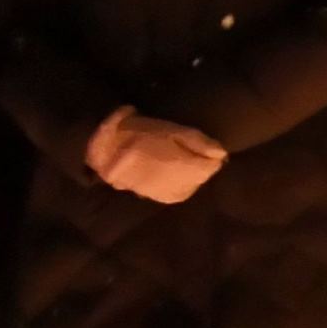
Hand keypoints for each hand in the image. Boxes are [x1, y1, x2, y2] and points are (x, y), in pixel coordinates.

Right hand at [86, 108, 225, 204]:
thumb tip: (222, 154)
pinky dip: (174, 183)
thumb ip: (200, 142)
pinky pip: (172, 193)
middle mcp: (176, 186)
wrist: (104, 146)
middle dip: (199, 167)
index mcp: (184, 169)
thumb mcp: (174, 130)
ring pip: (188, 187)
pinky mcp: (150, 197)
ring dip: (188, 176)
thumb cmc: (141, 133)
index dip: (211, 156)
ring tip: (176, 160)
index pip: (212, 167)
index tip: (205, 148)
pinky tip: (167, 171)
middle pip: (200, 178)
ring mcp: (163, 194)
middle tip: (187, 151)